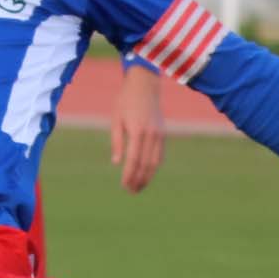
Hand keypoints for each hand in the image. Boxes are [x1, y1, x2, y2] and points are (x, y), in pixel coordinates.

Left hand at [111, 64, 165, 191]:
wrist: (145, 85)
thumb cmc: (125, 101)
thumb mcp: (116, 119)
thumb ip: (117, 141)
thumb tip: (116, 162)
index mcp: (137, 131)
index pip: (134, 160)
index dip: (129, 175)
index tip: (124, 185)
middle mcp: (151, 134)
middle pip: (146, 164)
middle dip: (139, 180)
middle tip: (131, 191)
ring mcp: (159, 134)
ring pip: (155, 162)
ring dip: (148, 176)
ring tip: (139, 187)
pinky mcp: (163, 133)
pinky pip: (160, 154)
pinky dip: (154, 166)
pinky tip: (147, 174)